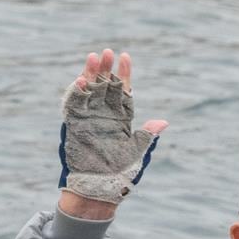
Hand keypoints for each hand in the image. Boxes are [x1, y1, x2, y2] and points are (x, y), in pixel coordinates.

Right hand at [56, 49, 168, 215]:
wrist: (100, 187)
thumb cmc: (121, 172)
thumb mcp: (138, 151)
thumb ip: (147, 135)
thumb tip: (163, 122)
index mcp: (121, 117)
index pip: (123, 89)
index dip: (124, 73)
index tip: (126, 56)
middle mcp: (104, 114)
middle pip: (104, 85)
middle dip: (105, 68)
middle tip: (107, 52)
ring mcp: (89, 118)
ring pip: (89, 90)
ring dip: (90, 74)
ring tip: (93, 57)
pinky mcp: (75, 125)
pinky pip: (74, 105)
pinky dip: (77, 93)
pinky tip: (81, 81)